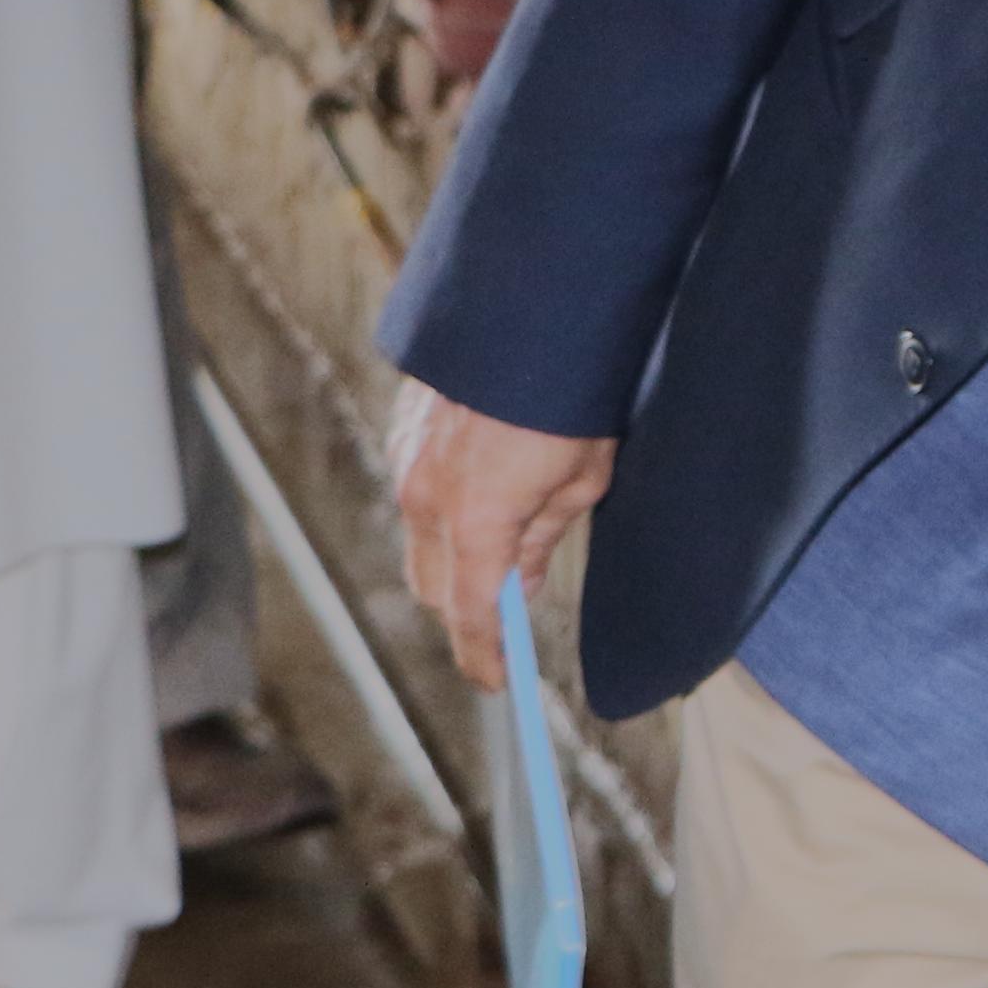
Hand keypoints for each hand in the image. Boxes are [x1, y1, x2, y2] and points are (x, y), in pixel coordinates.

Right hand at [391, 378, 614, 686]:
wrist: (529, 306)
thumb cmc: (574, 391)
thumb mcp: (584, 477)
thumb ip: (543, 539)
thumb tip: (523, 582)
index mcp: (476, 519)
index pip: (474, 615)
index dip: (487, 656)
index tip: (500, 682)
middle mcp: (426, 497)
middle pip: (436, 589)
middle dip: (470, 613)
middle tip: (510, 621)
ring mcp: (407, 461)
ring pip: (422, 543)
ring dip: (456, 562)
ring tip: (509, 553)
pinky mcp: (404, 432)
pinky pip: (418, 495)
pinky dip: (446, 515)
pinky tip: (487, 495)